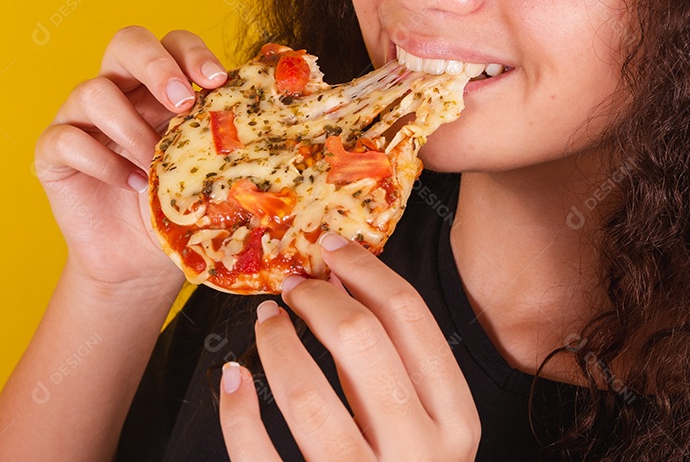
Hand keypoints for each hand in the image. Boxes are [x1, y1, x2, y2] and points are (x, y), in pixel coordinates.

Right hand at [33, 26, 227, 291]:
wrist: (141, 262)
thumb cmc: (177, 209)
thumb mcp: (208, 169)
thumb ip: (224, 137)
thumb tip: (268, 116)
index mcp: (161, 86)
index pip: (173, 43)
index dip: (193, 52)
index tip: (217, 80)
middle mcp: (120, 90)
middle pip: (127, 42)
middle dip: (157, 66)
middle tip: (182, 102)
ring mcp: (81, 117)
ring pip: (94, 91)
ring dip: (130, 128)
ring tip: (153, 165)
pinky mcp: (53, 151)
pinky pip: (67, 138)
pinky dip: (102, 162)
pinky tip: (129, 184)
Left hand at [218, 234, 480, 460]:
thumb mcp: (426, 432)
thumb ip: (397, 373)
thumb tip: (345, 282)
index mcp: (456, 424)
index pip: (412, 320)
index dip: (366, 270)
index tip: (332, 248)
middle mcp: (421, 455)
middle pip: (362, 342)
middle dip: (318, 300)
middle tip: (294, 287)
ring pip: (307, 394)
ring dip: (276, 345)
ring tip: (265, 324)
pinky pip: (260, 456)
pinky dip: (238, 411)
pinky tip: (233, 380)